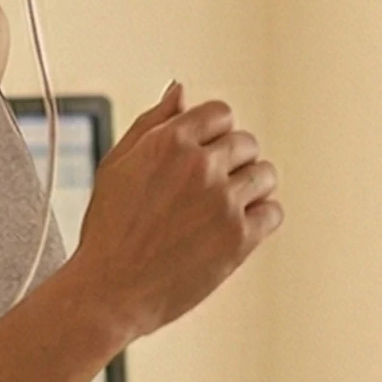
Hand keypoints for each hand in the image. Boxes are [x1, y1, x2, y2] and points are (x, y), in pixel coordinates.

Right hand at [69, 82, 282, 340]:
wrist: (108, 292)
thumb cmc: (108, 231)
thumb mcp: (117, 166)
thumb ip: (151, 123)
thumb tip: (180, 90)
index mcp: (168, 142)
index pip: (220, 114)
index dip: (215, 134)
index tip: (204, 157)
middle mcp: (199, 165)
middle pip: (246, 143)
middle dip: (233, 163)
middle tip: (210, 192)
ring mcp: (222, 201)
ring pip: (266, 175)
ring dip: (251, 189)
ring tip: (224, 211)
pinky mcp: (239, 237)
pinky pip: (273, 212)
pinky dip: (261, 220)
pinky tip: (235, 231)